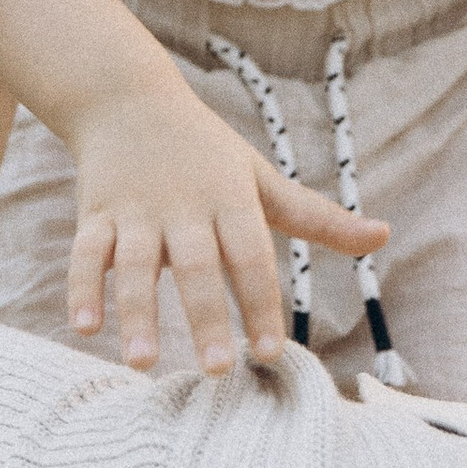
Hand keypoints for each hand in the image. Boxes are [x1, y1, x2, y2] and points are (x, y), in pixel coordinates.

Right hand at [68, 81, 386, 375]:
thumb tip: (384, 236)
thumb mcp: (262, 179)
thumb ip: (317, 217)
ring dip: (137, 312)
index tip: (271, 352)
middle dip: (205, 316)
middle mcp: (184, 206)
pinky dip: (82, 288)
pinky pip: (86, 252)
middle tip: (216, 370)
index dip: (261, 302)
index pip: (251, 255)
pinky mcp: (94, 213)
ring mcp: (136, 210)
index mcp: (230, 199)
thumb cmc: (208, 151)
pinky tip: (86, 328)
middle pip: (196, 264)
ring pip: (134, 263)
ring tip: (143, 362)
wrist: (129, 97)